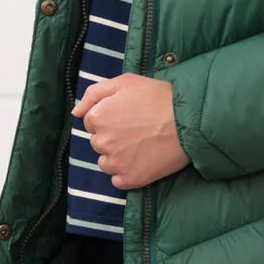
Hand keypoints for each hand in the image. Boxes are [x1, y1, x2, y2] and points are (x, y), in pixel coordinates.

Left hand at [71, 74, 191, 189]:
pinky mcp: (130, 180)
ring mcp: (116, 163)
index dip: (110, 117)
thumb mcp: (125, 82)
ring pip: (106, 163)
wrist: (188, 121)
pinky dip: (127, 173)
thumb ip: (94, 94)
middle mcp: (102, 142)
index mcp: (98, 118)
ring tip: (140, 145)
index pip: (92, 122)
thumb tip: (75, 113)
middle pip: (98, 143)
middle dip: (112, 136)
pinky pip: (118, 180)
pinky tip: (142, 160)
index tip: (128, 115)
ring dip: (117, 156)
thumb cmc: (158, 97)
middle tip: (136, 129)